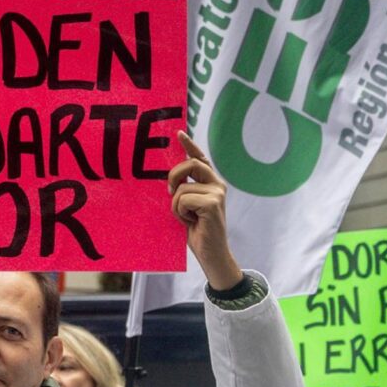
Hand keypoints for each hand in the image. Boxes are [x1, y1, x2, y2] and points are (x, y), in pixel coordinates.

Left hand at [168, 131, 242, 290]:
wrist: (210, 253)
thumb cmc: (196, 230)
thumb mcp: (186, 206)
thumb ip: (183, 190)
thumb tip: (169, 179)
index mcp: (210, 183)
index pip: (199, 158)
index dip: (189, 145)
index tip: (178, 133)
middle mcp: (217, 184)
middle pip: (190, 164)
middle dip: (173, 176)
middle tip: (170, 194)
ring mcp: (217, 192)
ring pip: (181, 188)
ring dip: (176, 207)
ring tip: (187, 218)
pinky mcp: (213, 203)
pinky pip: (182, 200)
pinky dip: (180, 213)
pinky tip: (191, 223)